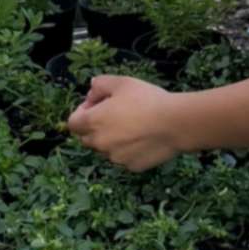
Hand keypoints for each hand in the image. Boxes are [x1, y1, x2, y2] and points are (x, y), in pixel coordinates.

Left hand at [66, 74, 188, 169]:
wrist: (175, 123)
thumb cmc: (146, 99)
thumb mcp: (121, 82)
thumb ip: (100, 84)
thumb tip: (91, 90)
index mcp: (92, 123)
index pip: (72, 123)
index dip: (81, 113)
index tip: (97, 105)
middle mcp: (100, 144)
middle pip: (87, 138)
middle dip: (95, 127)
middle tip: (114, 114)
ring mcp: (115, 158)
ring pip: (106, 149)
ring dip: (111, 140)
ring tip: (132, 126)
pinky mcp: (131, 167)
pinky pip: (124, 158)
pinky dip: (128, 150)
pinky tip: (144, 138)